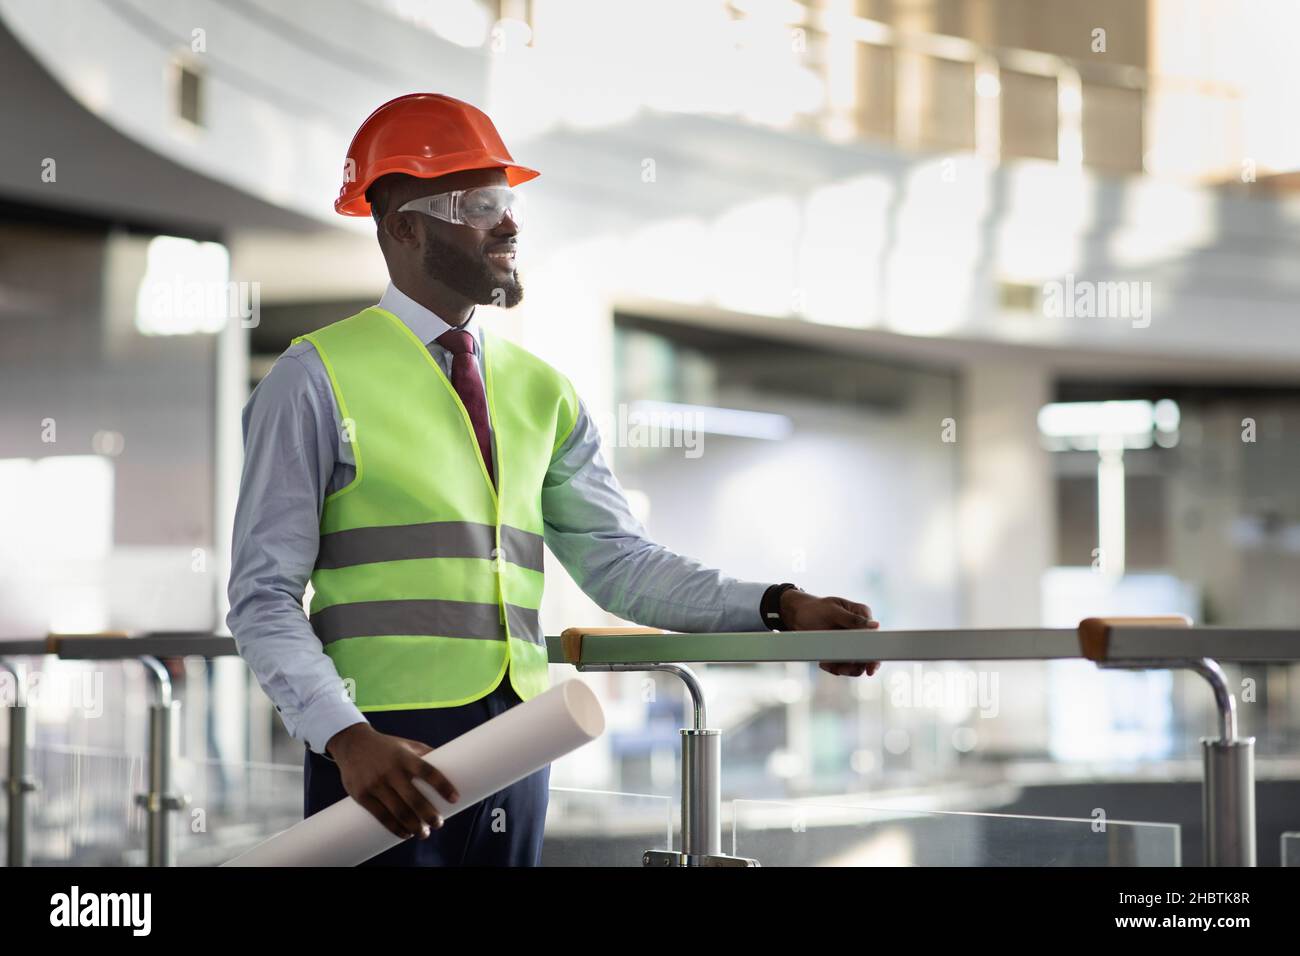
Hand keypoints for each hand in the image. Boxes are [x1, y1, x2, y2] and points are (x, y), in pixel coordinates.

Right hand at [325, 722, 459, 839]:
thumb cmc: (387, 746)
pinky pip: (381, 816)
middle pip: (415, 799)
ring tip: (424, 833)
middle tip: (439, 824)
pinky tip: (405, 834)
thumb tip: (453, 764)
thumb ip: (426, 754)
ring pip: (399, 811)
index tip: (455, 798)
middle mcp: (390, 770)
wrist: (352, 743)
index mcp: (405, 757)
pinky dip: (395, 828)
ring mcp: (375, 784)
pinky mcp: (361, 795)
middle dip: (429, 815)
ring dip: (414, 827)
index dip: (443, 786)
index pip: (428, 772)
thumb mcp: (407, 745)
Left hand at [779, 590, 881, 677]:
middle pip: (868, 654)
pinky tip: (822, 663)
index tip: (870, 668)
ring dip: (843, 668)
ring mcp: (851, 643)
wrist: (797, 616)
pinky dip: (832, 667)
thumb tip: (875, 626)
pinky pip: (843, 666)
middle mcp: (860, 631)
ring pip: (856, 664)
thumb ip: (853, 619)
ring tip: (826, 664)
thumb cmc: (815, 608)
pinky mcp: (841, 652)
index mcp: (863, 615)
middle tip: (841, 670)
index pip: (875, 636)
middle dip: (857, 665)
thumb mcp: (833, 611)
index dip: (875, 654)